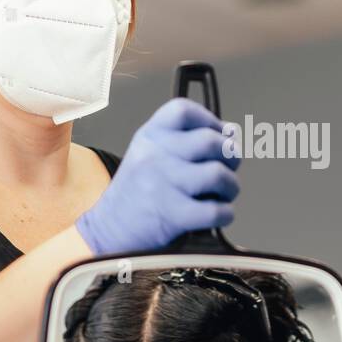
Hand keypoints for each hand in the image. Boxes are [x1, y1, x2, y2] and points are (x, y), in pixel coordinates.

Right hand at [76, 98, 240, 254]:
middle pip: (210, 141)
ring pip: (217, 174)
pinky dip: (225, 214)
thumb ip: (187, 141)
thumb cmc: (138, 192)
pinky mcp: (171, 214)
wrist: (109, 230)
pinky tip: (217, 214)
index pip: (184, 110)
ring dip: (230, 186)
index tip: (219, 134)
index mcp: (150, 135)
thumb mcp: (150, 154)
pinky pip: (215, 210)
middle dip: (230, 156)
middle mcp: (155, 155)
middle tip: (228, 168)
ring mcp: (162, 184)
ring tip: (223, 193)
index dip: (210, 120)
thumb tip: (232, 133)